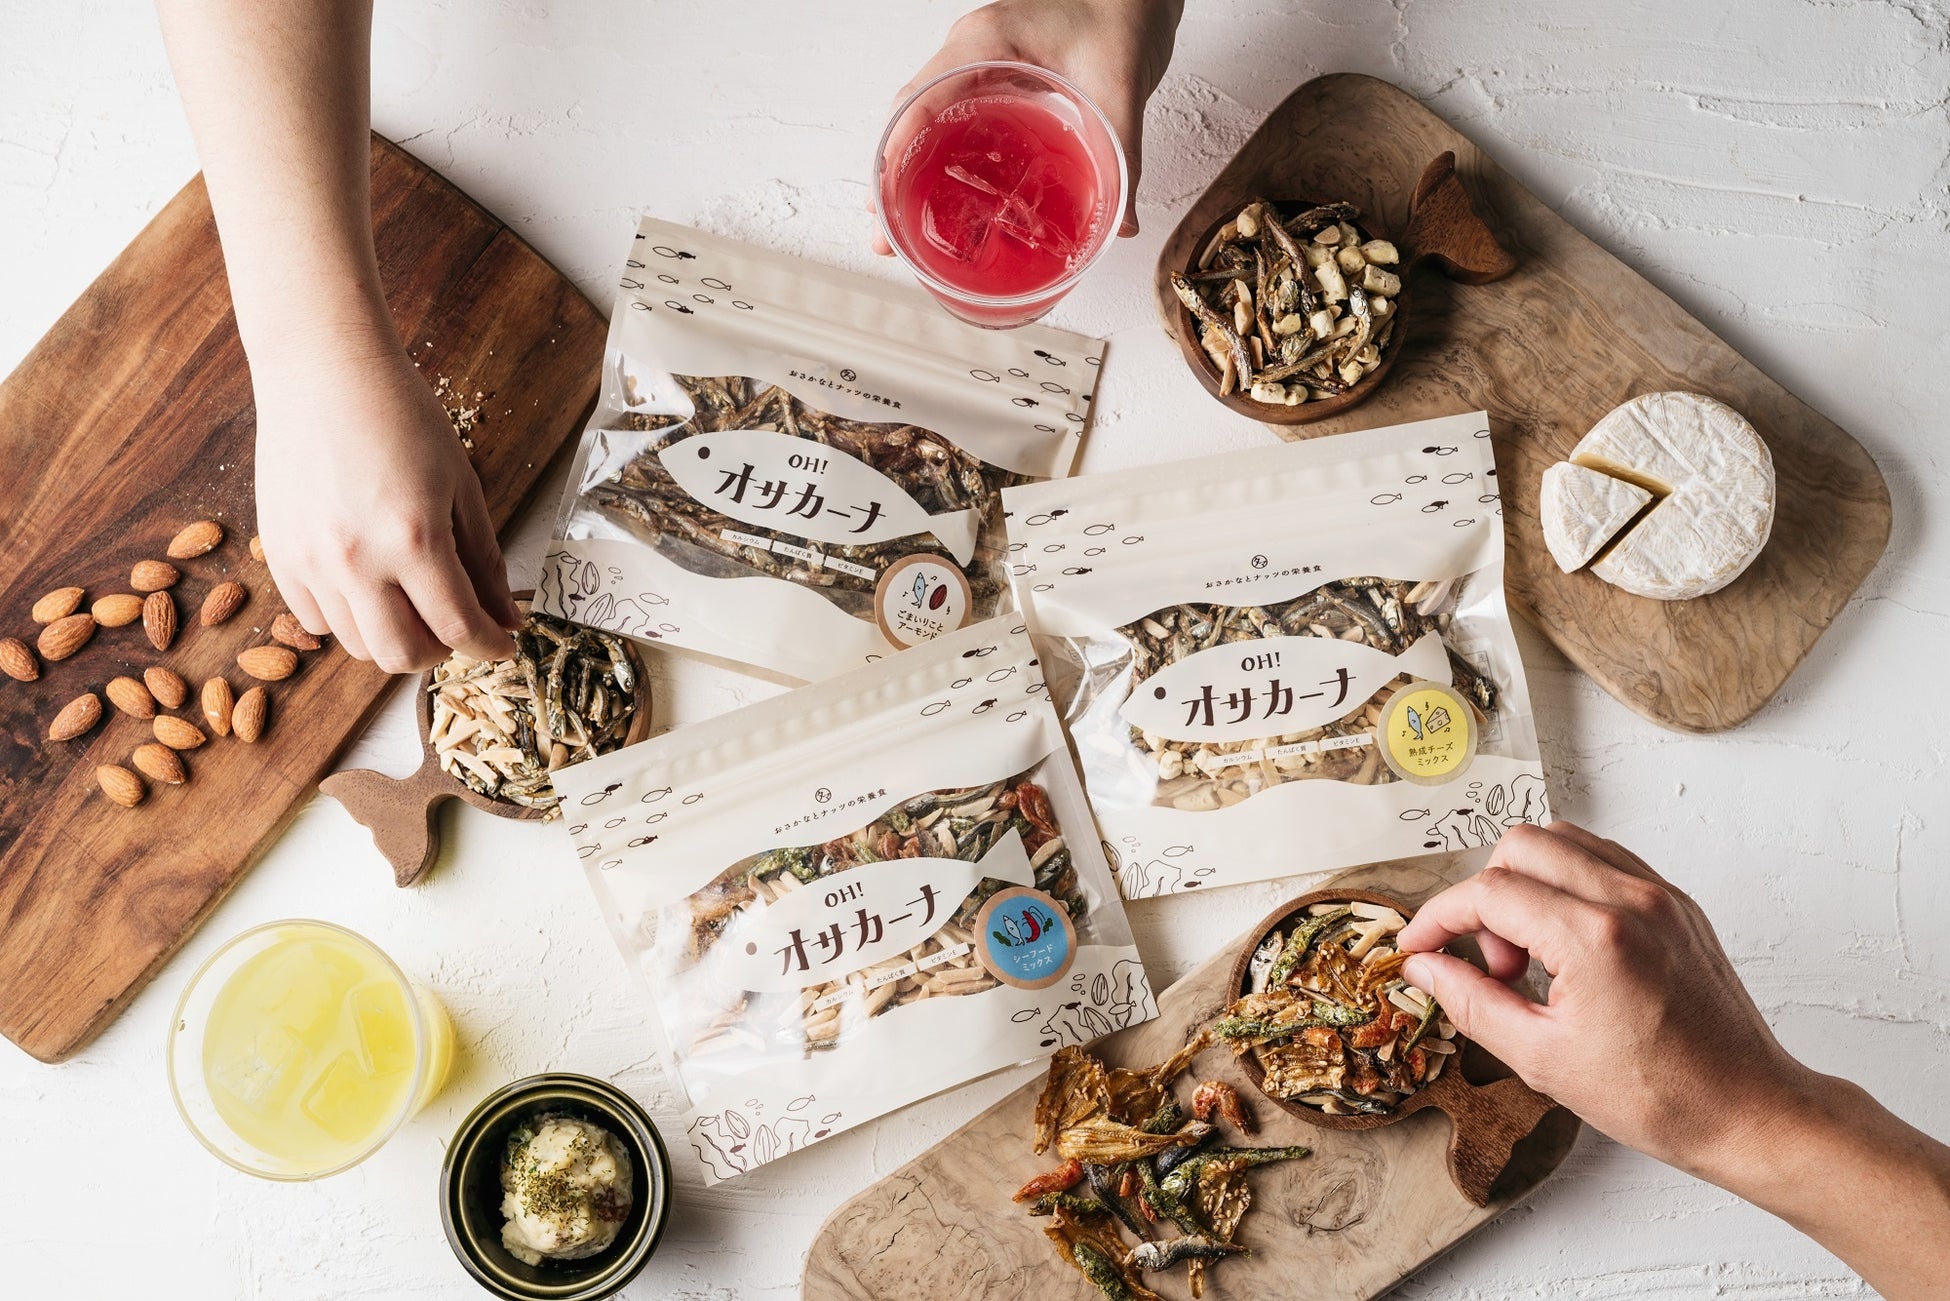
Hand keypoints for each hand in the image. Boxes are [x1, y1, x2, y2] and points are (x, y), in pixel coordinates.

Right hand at [251, 336, 519, 672]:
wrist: (322, 370)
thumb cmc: (400, 415)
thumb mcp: (460, 484)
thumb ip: (483, 559)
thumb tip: (506, 617)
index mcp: (413, 539)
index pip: (458, 627)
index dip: (489, 646)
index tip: (502, 645)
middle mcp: (357, 560)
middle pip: (401, 657)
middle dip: (440, 652)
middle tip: (455, 626)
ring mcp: (310, 560)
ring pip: (356, 645)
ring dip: (393, 637)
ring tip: (411, 602)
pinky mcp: (278, 553)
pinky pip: (314, 621)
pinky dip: (348, 618)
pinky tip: (367, 586)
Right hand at [874, 0, 1182, 250]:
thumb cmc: (1121, 14)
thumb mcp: (1121, 86)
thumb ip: (1123, 153)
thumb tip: (1123, 223)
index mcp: (986, 40)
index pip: (922, 95)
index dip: (898, 148)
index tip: (886, 195)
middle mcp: (970, 51)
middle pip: (909, 115)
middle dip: (890, 177)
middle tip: (887, 236)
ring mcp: (975, 65)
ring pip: (923, 122)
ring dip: (906, 175)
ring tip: (899, 231)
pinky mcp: (991, 81)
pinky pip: (949, 122)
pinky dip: (935, 163)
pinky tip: (940, 201)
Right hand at [1396, 822, 1804, 1177]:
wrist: (1747, 1110)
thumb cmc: (1657, 1097)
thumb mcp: (1541, 1060)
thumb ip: (1471, 1002)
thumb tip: (1424, 967)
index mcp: (1594, 939)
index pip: (1489, 893)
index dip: (1440, 917)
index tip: (1421, 947)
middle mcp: (1630, 899)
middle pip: (1521, 846)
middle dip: (1486, 897)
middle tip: (1496, 963)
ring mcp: (1660, 895)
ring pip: (1562, 841)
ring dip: (1527, 884)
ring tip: (1534, 954)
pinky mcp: (1677, 902)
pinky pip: (1603, 860)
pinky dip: (1567, 886)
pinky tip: (1567, 945)